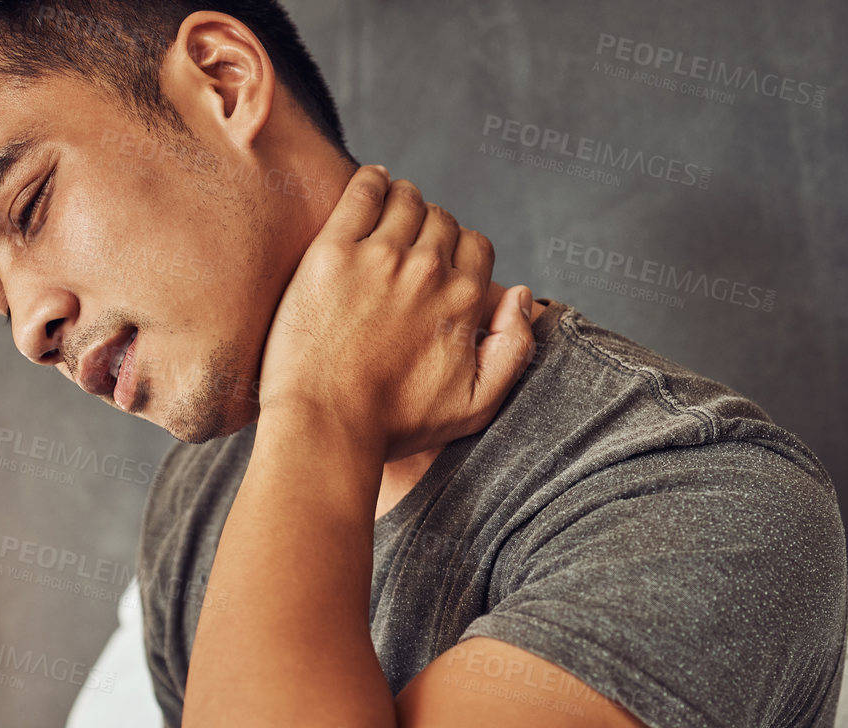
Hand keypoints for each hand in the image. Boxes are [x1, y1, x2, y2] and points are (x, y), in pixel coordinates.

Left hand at [256, 165, 536, 462]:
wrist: (326, 426)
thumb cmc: (396, 424)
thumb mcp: (476, 405)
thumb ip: (514, 349)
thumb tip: (521, 293)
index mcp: (463, 299)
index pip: (477, 246)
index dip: (461, 253)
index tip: (441, 264)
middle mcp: (428, 270)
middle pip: (442, 220)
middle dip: (431, 228)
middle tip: (410, 245)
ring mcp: (379, 256)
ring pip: (406, 199)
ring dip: (404, 201)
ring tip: (390, 216)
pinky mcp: (332, 251)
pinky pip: (362, 192)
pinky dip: (372, 181)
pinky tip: (372, 183)